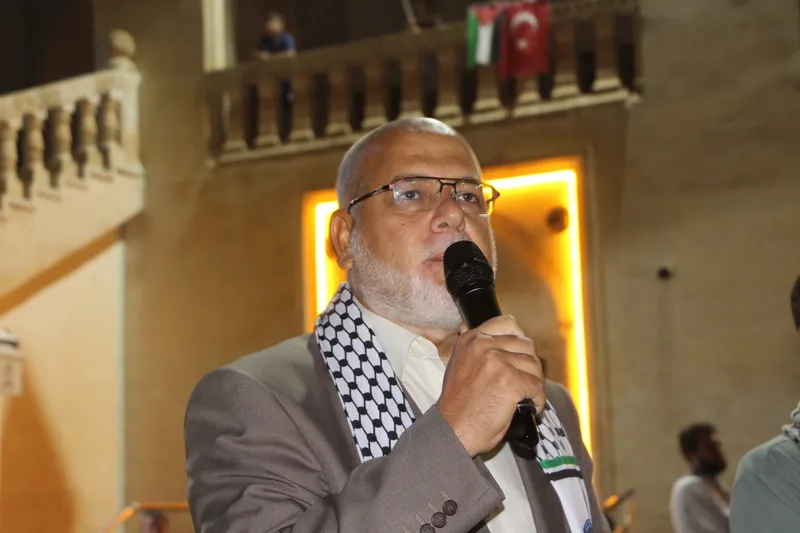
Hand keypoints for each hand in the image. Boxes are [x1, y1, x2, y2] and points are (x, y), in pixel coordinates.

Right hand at [436, 315, 543, 456]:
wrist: (453, 429)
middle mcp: (483, 345)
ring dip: (535, 383)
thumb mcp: (458, 365)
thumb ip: (474, 349)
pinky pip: (537, 385)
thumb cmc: (458, 405)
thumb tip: (485, 335)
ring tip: (527, 396)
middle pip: (526, 345)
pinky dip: (538, 399)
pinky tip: (529, 406)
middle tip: (525, 382)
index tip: (520, 355)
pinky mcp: (511, 380)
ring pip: (534, 365)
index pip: (508, 323)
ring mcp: (497, 362)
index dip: (520, 339)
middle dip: (529, 365)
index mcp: (470, 339)